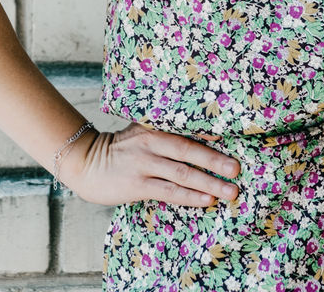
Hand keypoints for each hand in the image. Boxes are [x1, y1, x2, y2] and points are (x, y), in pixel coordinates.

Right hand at [58, 123, 241, 208]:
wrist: (86, 163)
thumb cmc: (121, 149)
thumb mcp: (142, 130)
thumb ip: (165, 130)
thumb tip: (203, 135)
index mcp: (155, 125)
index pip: (189, 127)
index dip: (213, 134)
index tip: (237, 138)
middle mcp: (152, 141)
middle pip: (190, 150)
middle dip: (217, 160)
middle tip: (237, 169)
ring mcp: (144, 163)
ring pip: (183, 173)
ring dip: (209, 182)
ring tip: (230, 190)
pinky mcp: (137, 184)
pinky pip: (169, 191)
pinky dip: (190, 195)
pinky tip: (207, 199)